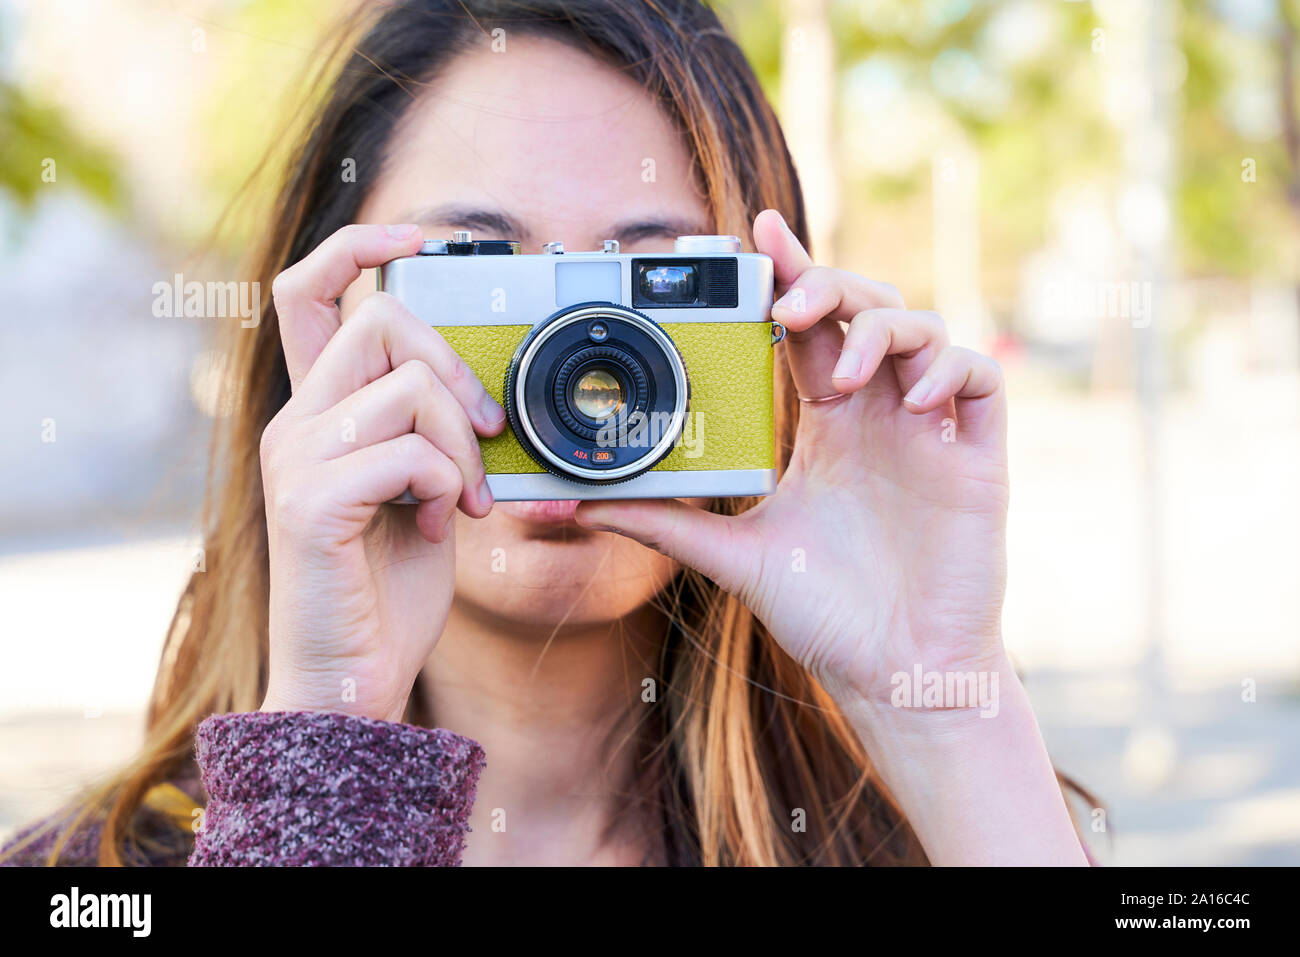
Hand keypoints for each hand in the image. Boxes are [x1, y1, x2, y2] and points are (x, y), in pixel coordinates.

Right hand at [259, 224, 505, 722]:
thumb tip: (478, 386)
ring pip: (408, 386)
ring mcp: (295, 460)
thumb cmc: (389, 587)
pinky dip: (446, 486)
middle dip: (458, 371)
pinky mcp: (310, 503)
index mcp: (318, 411)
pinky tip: (436, 528)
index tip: (422, 235)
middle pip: (383, 321)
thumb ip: (430, 430)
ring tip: (462, 502)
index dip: (360, 244)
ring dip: (464, 445)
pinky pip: (407, 452)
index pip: (310, 291)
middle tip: (488, 437)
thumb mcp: (423, 489)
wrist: (352, 679)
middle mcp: (294, 423)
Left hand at [575, 209, 1009, 708]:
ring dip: (877, 331)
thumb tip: (580, 501)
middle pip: (862, 307)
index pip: (805, 329)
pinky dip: (947, 368)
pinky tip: (912, 400)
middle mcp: (876, 415)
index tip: (751, 233)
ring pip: (919, 327)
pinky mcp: (976, 453)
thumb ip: (665, 522)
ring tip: (839, 378)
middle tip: (783, 305)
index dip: (786, 274)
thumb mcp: (737, 555)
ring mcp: (928, 430)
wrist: (897, 671)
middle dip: (826, 286)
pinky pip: (977, 377)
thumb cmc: (827, 613)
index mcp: (826, 428)